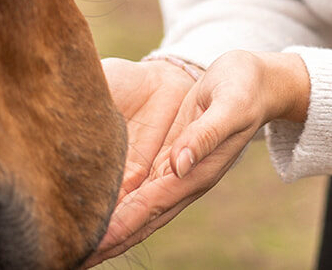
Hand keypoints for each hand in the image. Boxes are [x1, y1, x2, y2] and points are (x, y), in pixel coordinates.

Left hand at [86, 50, 308, 265]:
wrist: (255, 80)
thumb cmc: (243, 89)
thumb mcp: (228, 106)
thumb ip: (204, 136)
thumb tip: (179, 165)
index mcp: (197, 172)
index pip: (152, 205)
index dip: (123, 224)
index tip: (95, 241)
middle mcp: (184, 178)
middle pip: (143, 218)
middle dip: (111, 239)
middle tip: (76, 257)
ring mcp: (176, 169)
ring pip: (140, 208)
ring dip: (113, 227)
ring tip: (82, 243)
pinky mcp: (170, 155)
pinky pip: (142, 187)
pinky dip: (122, 203)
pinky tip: (102, 209)